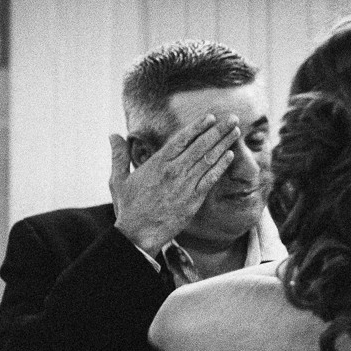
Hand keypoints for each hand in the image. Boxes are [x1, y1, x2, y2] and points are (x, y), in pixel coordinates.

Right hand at [110, 113, 241, 253]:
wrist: (139, 233)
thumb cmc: (129, 207)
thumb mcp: (118, 179)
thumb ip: (119, 155)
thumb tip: (113, 135)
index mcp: (157, 163)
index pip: (182, 139)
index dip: (198, 126)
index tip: (211, 117)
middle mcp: (174, 171)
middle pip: (200, 145)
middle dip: (218, 130)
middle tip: (233, 118)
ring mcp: (186, 185)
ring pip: (208, 159)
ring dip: (224, 144)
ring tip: (236, 131)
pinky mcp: (194, 199)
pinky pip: (211, 179)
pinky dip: (221, 166)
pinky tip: (230, 155)